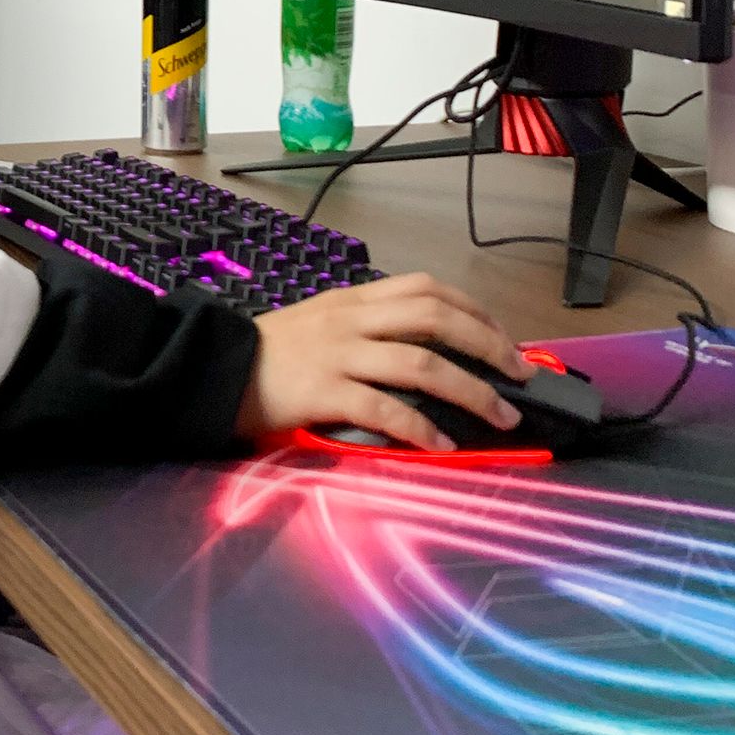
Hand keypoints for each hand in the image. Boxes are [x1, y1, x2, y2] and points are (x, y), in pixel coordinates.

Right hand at [235, 273, 536, 451]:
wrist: (214, 369)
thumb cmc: (270, 353)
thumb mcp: (319, 323)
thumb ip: (365, 328)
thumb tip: (425, 352)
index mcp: (351, 300)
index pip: (426, 289)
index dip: (475, 311)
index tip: (504, 339)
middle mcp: (350, 320)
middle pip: (436, 318)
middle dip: (489, 345)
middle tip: (521, 375)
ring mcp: (337, 354)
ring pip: (421, 363)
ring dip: (471, 391)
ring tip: (501, 416)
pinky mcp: (323, 391)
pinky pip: (384, 408)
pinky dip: (420, 427)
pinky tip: (441, 445)